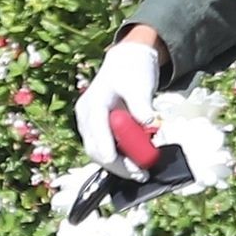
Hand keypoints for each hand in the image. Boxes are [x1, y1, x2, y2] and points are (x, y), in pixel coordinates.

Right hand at [74, 38, 161, 179]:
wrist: (127, 62)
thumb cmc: (131, 70)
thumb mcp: (138, 84)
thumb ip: (141, 104)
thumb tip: (148, 122)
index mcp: (93, 103)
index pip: (97, 130)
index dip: (107, 149)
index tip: (119, 163)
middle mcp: (86, 117)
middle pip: (95, 148)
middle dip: (117, 164)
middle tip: (139, 173)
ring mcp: (91, 125)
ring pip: (100, 152)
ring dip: (120, 164)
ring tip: (140, 172)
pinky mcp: (99, 130)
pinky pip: (107, 148)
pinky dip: (121, 157)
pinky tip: (136, 163)